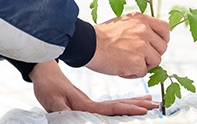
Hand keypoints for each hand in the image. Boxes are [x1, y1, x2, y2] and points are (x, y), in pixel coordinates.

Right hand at [29, 60, 157, 114]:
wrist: (42, 77)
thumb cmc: (46, 87)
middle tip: (154, 105)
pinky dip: (124, 102)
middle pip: (118, 110)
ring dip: (134, 105)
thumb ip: (62, 110)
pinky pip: (110, 104)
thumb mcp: (53, 100)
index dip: (127, 109)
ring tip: (150, 103)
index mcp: (85, 109)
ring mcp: (91, 108)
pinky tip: (135, 101)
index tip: (143, 109)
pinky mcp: (89, 104)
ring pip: (116, 107)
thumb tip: (69, 120)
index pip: (111, 110)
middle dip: (137, 108)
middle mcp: (91, 110)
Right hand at [86, 12, 169, 77]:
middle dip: (153, 54)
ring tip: (128, 62)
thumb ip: (139, 27)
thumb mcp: (124, 22)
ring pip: (156, 61)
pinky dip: (134, 73)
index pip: (165, 28)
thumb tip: (152, 38)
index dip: (163, 39)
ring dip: (144, 65)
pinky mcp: (137, 62)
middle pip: (163, 47)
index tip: (155, 45)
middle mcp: (144, 30)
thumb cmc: (102, 35)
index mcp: (141, 19)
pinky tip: (122, 68)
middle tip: (138, 57)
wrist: (87, 44)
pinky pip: (144, 72)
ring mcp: (142, 46)